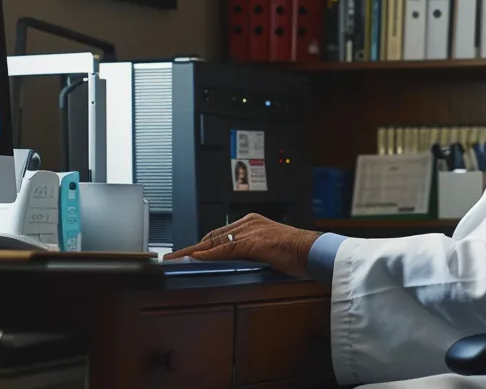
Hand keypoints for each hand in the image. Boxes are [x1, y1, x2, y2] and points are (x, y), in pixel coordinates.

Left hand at [166, 213, 320, 278]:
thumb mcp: (268, 250)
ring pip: (214, 241)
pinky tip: (196, 258)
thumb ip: (250, 252)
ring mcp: (249, 231)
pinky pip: (224, 249)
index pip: (220, 234)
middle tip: (173, 256)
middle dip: (191, 247)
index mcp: (252, 222)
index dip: (201, 244)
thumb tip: (233, 262)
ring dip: (192, 251)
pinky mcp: (252, 242)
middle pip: (212, 236)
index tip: (188, 252)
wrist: (312, 250)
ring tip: (176, 259)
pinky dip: (208, 254)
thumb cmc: (297, 252)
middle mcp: (248, 223)